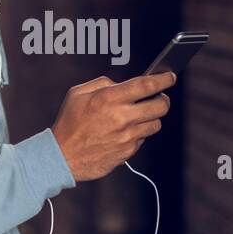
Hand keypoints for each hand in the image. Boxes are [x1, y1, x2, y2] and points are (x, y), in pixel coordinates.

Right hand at [50, 71, 175, 181]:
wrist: (62, 157)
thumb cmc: (68, 123)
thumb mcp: (77, 93)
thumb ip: (102, 83)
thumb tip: (122, 84)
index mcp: (109, 98)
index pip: (146, 85)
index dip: (163, 79)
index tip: (170, 77)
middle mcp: (121, 117)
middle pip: (160, 106)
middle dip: (164, 99)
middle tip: (160, 97)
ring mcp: (126, 137)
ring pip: (156, 124)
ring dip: (152, 117)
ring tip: (141, 115)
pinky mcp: (127, 152)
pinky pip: (143, 139)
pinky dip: (139, 133)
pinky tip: (127, 131)